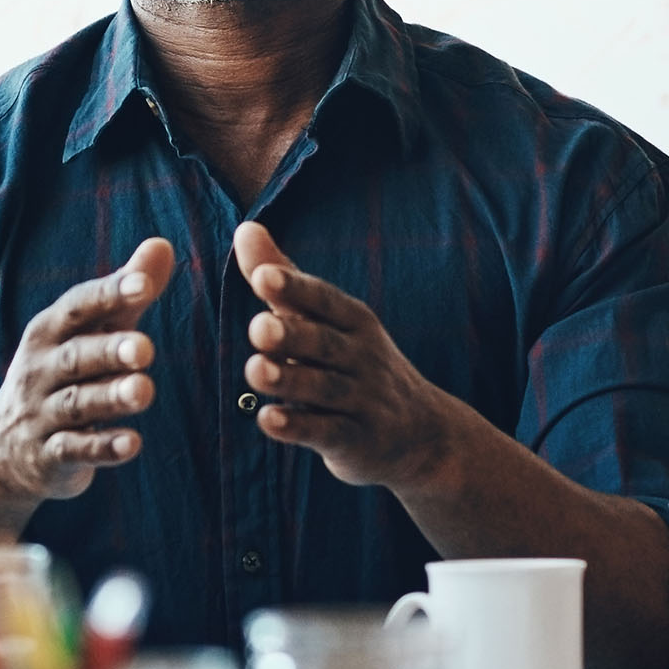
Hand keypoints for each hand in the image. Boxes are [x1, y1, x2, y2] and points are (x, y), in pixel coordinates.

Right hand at [0, 237, 175, 516]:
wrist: (2, 447)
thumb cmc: (62, 374)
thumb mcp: (89, 332)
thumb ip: (125, 295)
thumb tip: (163, 244)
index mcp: (49, 332)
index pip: (78, 307)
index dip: (109, 295)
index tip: (142, 284)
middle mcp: (40, 370)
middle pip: (76, 357)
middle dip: (109, 351)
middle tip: (145, 348)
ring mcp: (41, 415)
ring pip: (77, 404)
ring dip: (110, 398)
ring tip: (144, 391)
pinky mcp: (49, 456)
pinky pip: (75, 451)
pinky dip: (102, 448)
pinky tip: (132, 444)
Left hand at [233, 221, 476, 491]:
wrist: (423, 433)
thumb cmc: (356, 364)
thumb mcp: (328, 321)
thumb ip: (285, 280)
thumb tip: (245, 228)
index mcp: (354, 322)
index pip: (323, 300)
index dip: (294, 288)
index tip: (262, 276)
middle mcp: (361, 357)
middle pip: (323, 343)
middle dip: (292, 334)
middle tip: (256, 327)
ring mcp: (362, 400)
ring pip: (323, 388)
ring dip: (289, 379)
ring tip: (254, 370)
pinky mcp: (356, 441)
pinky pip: (325, 432)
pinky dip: (298, 426)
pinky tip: (268, 420)